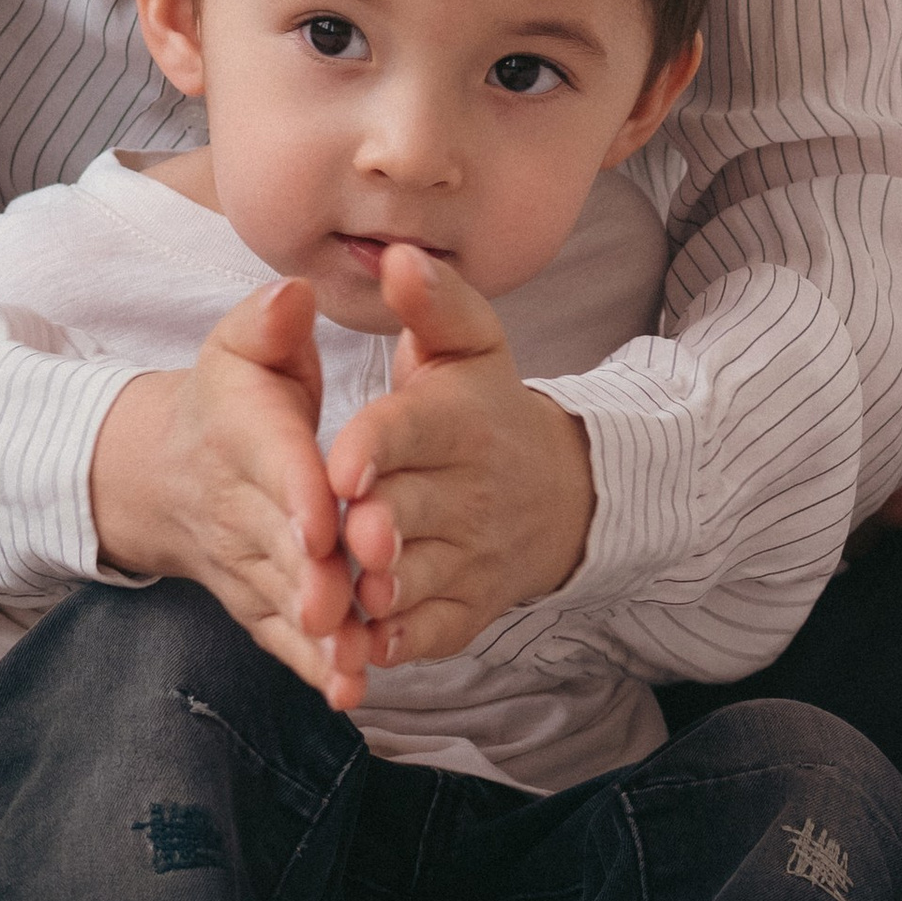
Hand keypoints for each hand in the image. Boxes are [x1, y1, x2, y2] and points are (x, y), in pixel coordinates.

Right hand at [89, 282, 369, 712]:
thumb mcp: (238, 345)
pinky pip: (280, 638)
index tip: (324, 520)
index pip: (273, 462)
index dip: (297, 490)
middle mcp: (239, 504)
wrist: (162, 470)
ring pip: (282, 599)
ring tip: (356, 662)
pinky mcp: (254, 600)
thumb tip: (293, 295)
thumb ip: (268, 322)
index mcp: (244, 433)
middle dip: (312, 577)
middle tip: (346, 609)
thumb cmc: (227, 399)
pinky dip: (312, 667)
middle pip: (279, 544)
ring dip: (318, 633)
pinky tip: (349, 692)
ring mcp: (244, 560)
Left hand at [325, 244, 594, 668]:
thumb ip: (432, 302)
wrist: (561, 494)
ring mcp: (472, 555)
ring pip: (422, 577)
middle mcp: (470, 491)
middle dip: (378, 527)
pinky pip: (436, 630)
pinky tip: (365, 645)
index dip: (378, 446)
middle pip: (414, 510)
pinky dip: (402, 642)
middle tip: (346, 539)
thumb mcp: (473, 344)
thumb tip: (394, 254)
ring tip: (346, 600)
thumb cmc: (486, 409)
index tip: (340, 463)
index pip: (416, 428)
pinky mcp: (470, 606)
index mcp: (460, 420)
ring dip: (384, 593)